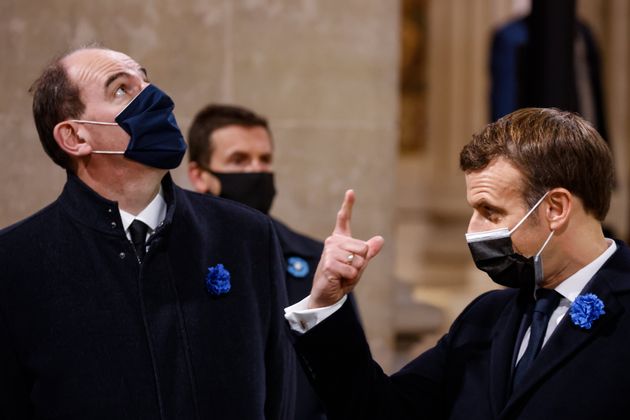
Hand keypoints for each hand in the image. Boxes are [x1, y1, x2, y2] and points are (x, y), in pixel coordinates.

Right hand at [309, 190, 383, 308]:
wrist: (327, 295)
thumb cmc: (342, 278)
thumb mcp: (359, 265)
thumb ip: (368, 253)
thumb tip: (380, 239)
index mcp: (340, 239)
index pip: (343, 219)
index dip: (348, 204)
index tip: (351, 191)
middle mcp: (333, 242)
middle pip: (363, 247)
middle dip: (361, 263)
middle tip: (348, 270)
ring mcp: (329, 252)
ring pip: (358, 259)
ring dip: (354, 272)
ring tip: (343, 275)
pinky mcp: (328, 264)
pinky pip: (351, 270)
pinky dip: (349, 278)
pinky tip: (339, 279)